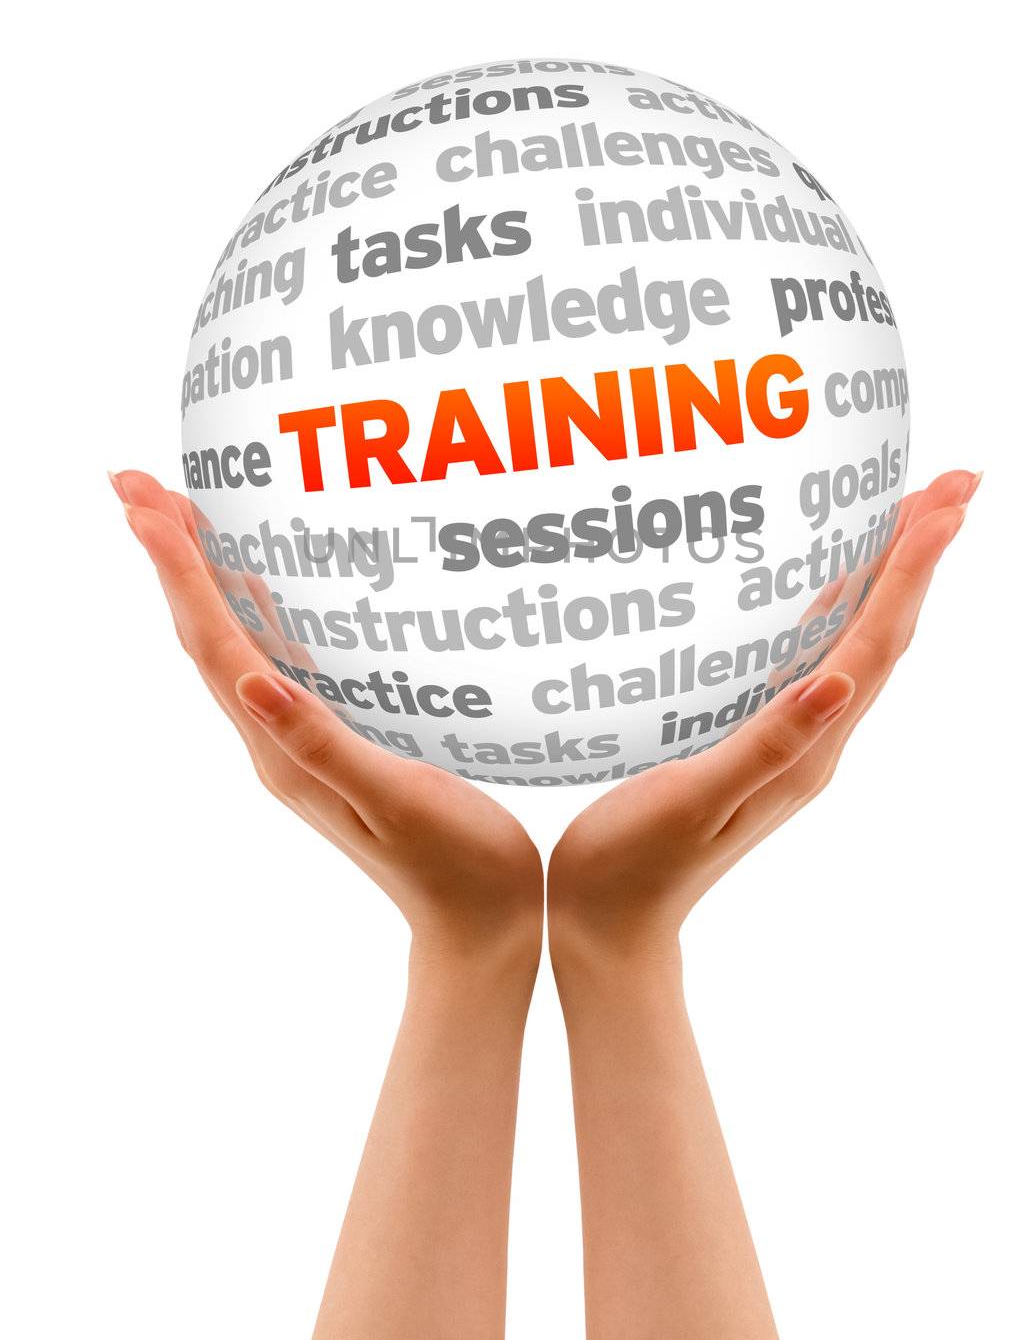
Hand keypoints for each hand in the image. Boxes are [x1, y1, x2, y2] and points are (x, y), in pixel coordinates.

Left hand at [112, 470, 542, 970]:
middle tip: (135, 482)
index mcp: (282, 753)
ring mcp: (296, 743)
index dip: (179, 571)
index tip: (144, 504)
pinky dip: (251, 608)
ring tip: (176, 515)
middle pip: (203, 635)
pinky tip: (260, 580)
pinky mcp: (326, 741)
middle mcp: (274, 742)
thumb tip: (253, 683)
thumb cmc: (452, 864)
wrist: (475, 924)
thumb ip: (323, 745)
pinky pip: (272, 658)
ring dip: (197, 577)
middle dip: (167, 557)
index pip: (214, 646)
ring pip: (230, 643)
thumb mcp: (395, 801)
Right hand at [548, 468, 977, 971]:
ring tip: (913, 513)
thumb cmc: (637, 865)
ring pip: (858, 641)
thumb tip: (837, 683)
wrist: (613, 923)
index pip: (875, 644)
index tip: (946, 504)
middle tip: (954, 481)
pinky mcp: (760, 739)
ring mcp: (792, 740)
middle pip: (886, 632)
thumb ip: (767, 745)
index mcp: (808, 751)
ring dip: (891, 575)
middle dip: (922, 555)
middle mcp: (815, 739)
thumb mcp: (696, 802)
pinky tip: (826, 579)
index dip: (911, 570)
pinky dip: (837, 605)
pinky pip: (815, 656)